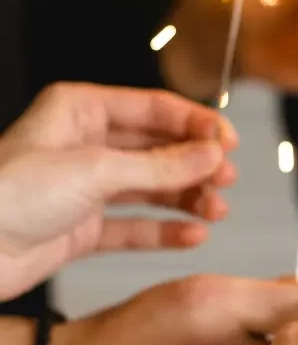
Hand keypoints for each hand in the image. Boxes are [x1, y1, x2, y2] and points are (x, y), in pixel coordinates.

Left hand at [0, 83, 236, 300]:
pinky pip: (136, 226)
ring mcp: (87, 188)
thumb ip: (159, 165)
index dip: (196, 124)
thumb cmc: (6, 196)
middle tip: (226, 179)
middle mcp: (86, 146)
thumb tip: (210, 155)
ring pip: (152, 188)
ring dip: (187, 198)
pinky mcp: (84, 227)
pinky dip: (166, 231)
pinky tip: (192, 235)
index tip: (228, 143)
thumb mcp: (95, 170)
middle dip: (196, 164)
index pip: (155, 109)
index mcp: (81, 111)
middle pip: (159, 149)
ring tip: (216, 210)